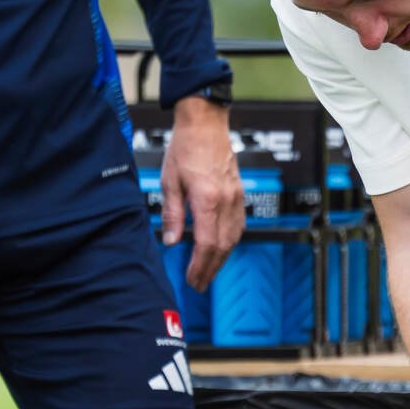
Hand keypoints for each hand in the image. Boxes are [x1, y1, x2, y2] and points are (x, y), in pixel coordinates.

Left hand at [161, 96, 243, 289]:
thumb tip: (170, 241)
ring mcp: (236, 197)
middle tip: (199, 284)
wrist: (205, 124)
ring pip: (234, 238)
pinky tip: (222, 248)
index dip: (200, 265)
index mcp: (208, 199)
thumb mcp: (170, 181)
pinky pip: (239, 224)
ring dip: (222, 258)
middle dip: (211, 268)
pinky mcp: (239, 193)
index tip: (192, 279)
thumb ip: (172, 213)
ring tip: (209, 271)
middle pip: (223, 246)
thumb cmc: (185, 148)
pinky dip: (230, 241)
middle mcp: (226, 201)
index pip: (206, 243)